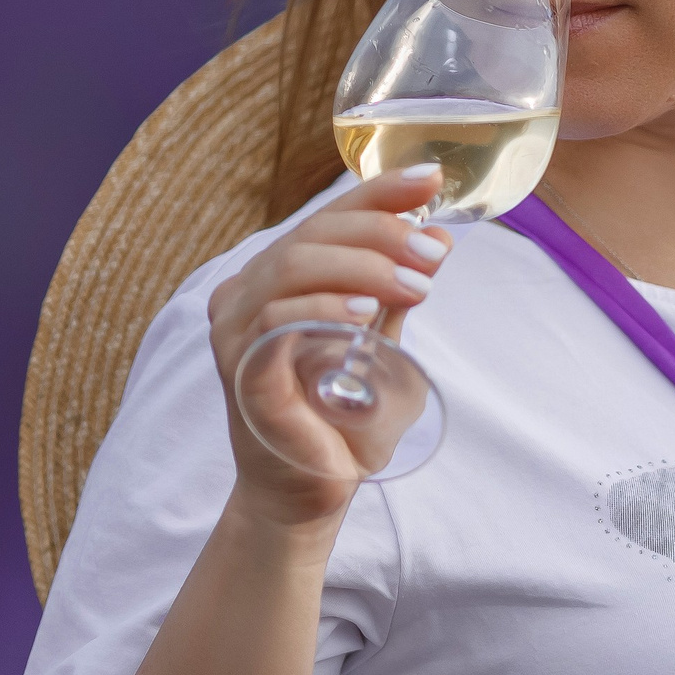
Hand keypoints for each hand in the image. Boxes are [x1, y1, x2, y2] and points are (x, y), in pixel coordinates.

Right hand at [205, 168, 451, 519]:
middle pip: (311, 235)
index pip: (326, 219)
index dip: (377, 192)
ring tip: (416, 286)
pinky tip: (364, 315)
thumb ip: (396, 295)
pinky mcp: (241, 372)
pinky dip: (323, 308)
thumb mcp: (383, 346)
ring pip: (292, 265)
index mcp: (276, 277)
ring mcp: (236, 332)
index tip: (430, 180)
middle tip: (433, 255)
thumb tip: (437, 237)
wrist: (312, 494)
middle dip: (382, 233)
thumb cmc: (342, 420)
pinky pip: (275, 321)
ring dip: (363, 266)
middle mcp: (246, 294)